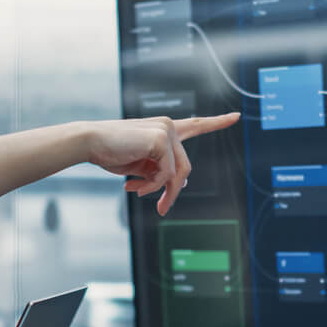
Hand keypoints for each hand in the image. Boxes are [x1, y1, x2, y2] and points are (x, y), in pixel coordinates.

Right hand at [84, 113, 240, 214]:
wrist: (90, 142)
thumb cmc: (112, 152)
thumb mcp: (141, 166)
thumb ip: (161, 171)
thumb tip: (182, 184)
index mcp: (165, 129)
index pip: (196, 124)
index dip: (216, 122)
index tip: (236, 117)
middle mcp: (169, 126)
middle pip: (184, 168)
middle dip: (172, 191)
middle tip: (161, 209)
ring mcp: (166, 130)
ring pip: (178, 173)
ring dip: (161, 191)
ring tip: (139, 194)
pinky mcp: (161, 139)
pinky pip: (165, 174)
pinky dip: (150, 186)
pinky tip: (132, 185)